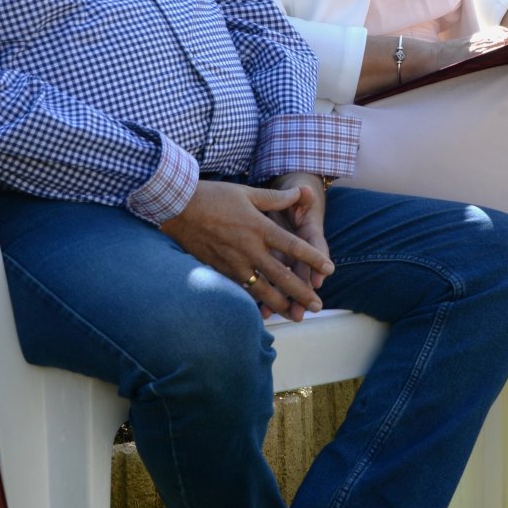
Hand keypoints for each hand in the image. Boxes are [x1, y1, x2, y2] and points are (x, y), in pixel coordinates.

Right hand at [159, 181, 332, 320]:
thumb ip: (276, 197)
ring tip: (294, 315)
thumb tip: (300, 192)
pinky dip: (254, 302)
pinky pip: (241, 291)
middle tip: (317, 307)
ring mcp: (233, 262)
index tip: (330, 270)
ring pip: (261, 290)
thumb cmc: (214, 196)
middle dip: (301, 293)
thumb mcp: (248, 192)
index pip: (293, 247)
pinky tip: (263, 311)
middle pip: (281, 276)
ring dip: (279, 304)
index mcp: (259, 227)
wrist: (178, 207)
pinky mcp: (219, 270)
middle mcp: (249, 249)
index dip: (313, 259)